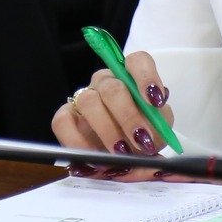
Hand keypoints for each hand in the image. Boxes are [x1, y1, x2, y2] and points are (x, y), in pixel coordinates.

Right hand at [51, 51, 176, 181]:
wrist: (125, 153)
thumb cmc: (144, 135)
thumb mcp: (158, 130)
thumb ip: (158, 128)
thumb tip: (151, 135)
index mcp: (131, 76)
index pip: (137, 62)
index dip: (146, 78)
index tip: (156, 100)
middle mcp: (106, 82)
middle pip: (113, 88)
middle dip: (128, 116)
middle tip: (141, 140)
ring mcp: (84, 97)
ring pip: (88, 102)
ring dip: (106, 130)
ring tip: (120, 154)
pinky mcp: (65, 117)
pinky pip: (62, 122)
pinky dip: (78, 143)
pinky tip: (96, 159)